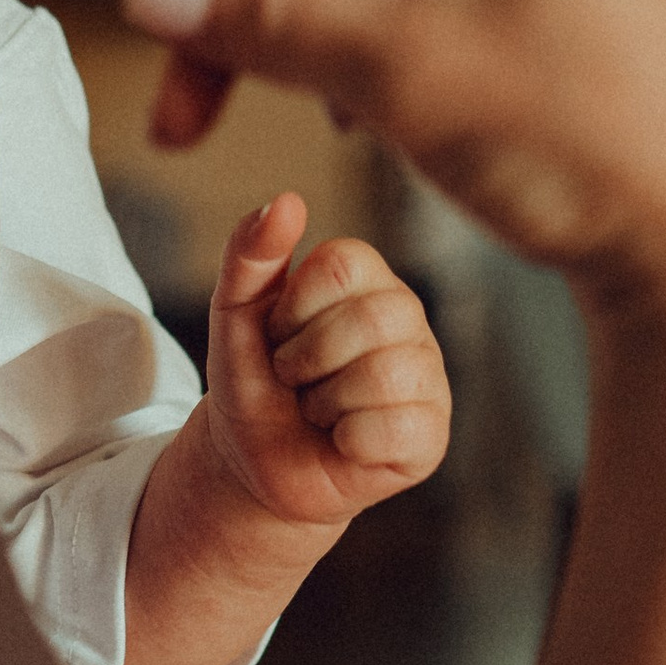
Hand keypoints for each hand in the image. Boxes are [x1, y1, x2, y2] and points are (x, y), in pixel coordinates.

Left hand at [202, 192, 450, 531]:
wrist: (253, 464)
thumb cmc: (253, 381)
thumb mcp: (233, 314)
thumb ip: (250, 254)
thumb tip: (288, 200)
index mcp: (368, 279)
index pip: (343, 264)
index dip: (292, 308)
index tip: (278, 334)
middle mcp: (408, 320)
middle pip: (370, 319)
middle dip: (305, 359)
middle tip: (294, 378)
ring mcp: (427, 377)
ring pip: (384, 375)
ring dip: (325, 403)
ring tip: (319, 410)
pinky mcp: (432, 436)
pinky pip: (395, 430)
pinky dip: (349, 442)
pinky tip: (344, 443)